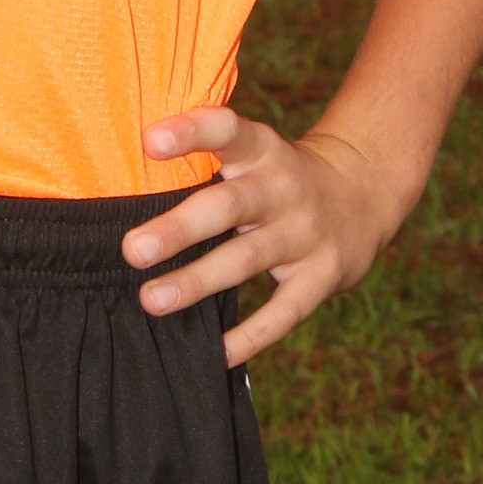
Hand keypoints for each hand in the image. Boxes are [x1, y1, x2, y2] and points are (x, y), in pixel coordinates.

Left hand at [122, 109, 396, 367]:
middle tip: (132, 250)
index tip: (149, 141)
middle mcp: (284, 188)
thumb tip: (119, 178)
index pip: (227, 131)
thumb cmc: (277, 177)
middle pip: (229, 206)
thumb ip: (203, 160)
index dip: (191, 132)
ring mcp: (306, 234)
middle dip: (180, 228)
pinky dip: (250, 335)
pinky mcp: (323, 276)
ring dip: (198, 281)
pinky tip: (215, 352)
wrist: (364, 195)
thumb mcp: (253, 152)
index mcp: (262, 150)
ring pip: (248, 259)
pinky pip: (284, 312)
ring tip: (152, 299)